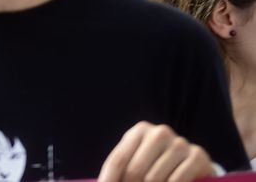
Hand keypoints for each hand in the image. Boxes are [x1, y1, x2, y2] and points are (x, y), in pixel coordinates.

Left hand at [98, 121, 214, 181]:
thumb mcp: (138, 159)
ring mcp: (180, 143)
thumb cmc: (157, 163)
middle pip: (134, 171)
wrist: (194, 162)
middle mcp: (159, 133)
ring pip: (154, 179)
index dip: (109, 180)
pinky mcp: (197, 156)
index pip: (117, 160)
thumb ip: (122, 170)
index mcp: (139, 131)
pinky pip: (176, 181)